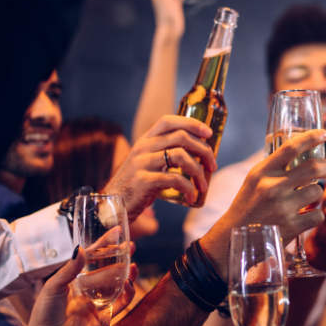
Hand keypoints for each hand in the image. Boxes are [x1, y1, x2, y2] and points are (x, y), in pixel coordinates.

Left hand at [15, 248, 136, 325]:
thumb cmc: (45, 313)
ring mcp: (98, 302)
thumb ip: (70, 269)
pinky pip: (120, 303)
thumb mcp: (54, 286)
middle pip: (109, 269)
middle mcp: (89, 289)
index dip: (105, 245)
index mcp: (76, 279)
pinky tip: (128, 283)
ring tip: (133, 265)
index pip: (93, 258)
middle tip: (131, 246)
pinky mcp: (104, 316)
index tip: (116, 232)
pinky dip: (127, 293)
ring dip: (127, 274)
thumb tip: (81, 248)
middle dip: (121, 258)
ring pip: (118, 285)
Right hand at [102, 115, 216, 221]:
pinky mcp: (143, 181)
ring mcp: (142, 163)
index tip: (209, 133)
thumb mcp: (149, 163)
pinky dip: (188, 188)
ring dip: (198, 171)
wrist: (113, 204)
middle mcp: (143, 147)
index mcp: (145, 140)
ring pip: (180, 156)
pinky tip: (191, 196)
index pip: (168, 121)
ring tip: (203, 185)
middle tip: (212, 165)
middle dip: (203, 150)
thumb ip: (166, 153)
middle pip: (181, 137)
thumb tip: (199, 152)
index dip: (191, 123)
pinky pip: (173, 179)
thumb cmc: (138, 184)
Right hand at [200, 130, 325, 276]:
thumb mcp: (254, 180)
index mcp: (262, 172)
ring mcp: (282, 208)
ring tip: (311, 196)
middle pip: (314, 167)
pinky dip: (317, 214)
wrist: (233, 238)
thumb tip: (303, 149)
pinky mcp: (290, 227)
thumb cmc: (248, 205)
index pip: (291, 147)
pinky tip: (308, 215)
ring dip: (319, 193)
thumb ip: (275, 166)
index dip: (311, 137)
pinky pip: (318, 215)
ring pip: (318, 191)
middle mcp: (272, 187)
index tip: (324, 134)